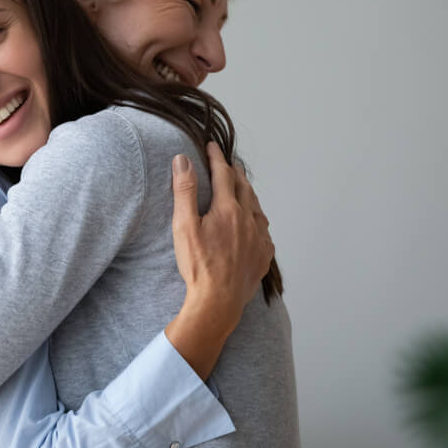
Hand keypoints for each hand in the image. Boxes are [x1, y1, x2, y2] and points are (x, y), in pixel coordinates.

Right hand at [170, 141, 273, 327]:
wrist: (218, 301)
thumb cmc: (198, 265)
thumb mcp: (183, 226)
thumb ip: (184, 191)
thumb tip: (182, 160)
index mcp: (228, 209)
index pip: (223, 174)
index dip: (216, 158)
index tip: (212, 146)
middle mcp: (248, 220)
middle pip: (244, 187)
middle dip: (235, 172)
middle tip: (228, 164)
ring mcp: (259, 238)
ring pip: (257, 208)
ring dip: (249, 194)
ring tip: (242, 189)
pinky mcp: (264, 256)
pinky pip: (264, 230)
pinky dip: (257, 220)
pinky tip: (253, 224)